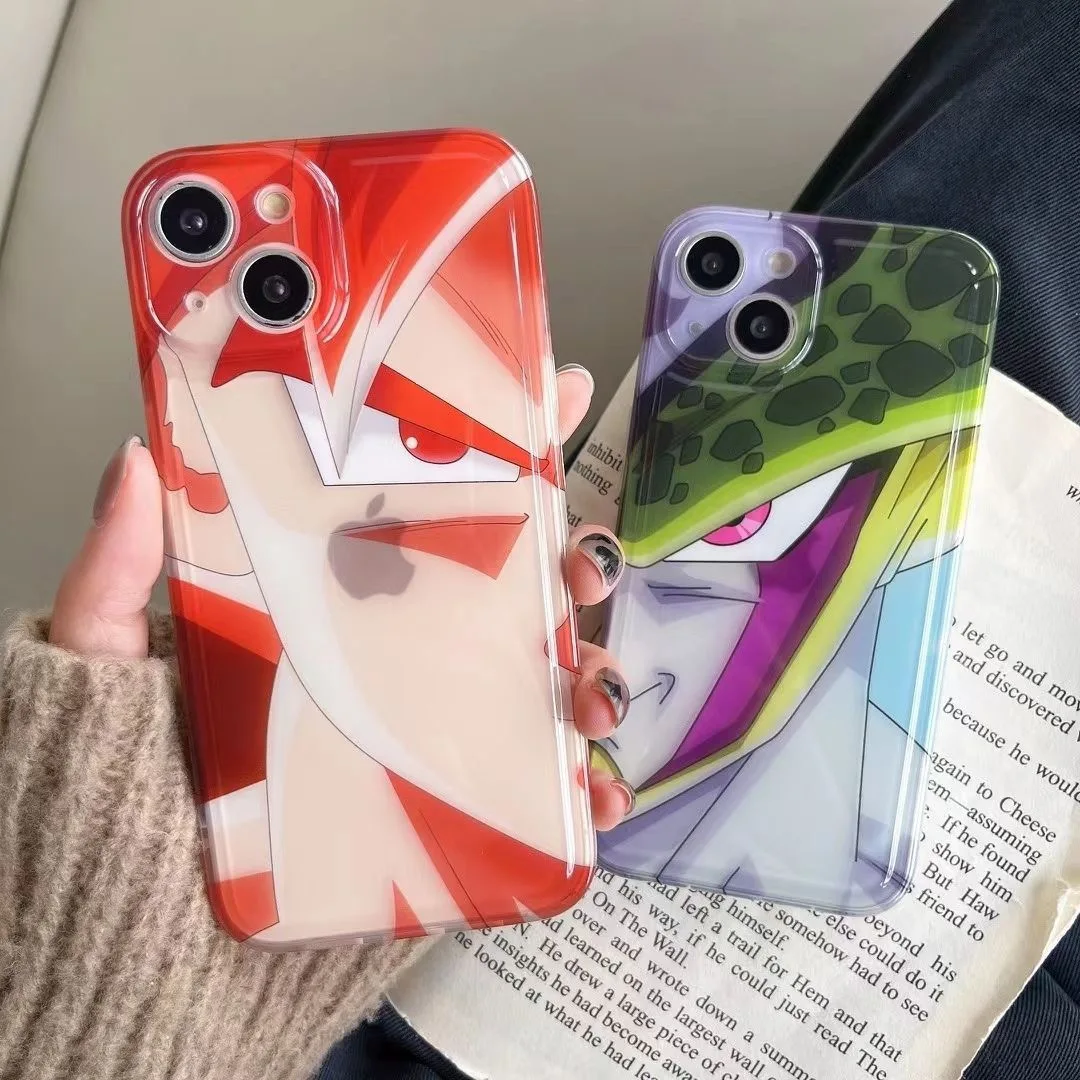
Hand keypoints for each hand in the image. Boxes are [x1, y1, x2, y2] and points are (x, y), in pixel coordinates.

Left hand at [48, 363, 633, 828]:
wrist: (149, 904)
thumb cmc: (129, 766)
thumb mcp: (114, 656)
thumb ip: (118, 573)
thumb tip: (134, 461)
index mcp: (346, 587)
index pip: (433, 497)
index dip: (507, 440)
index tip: (561, 391)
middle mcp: (404, 643)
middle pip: (518, 582)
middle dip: (575, 561)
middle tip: (582, 568)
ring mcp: (434, 721)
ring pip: (547, 676)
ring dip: (596, 674)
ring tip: (593, 699)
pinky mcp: (451, 799)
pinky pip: (538, 788)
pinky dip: (583, 788)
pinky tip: (594, 795)